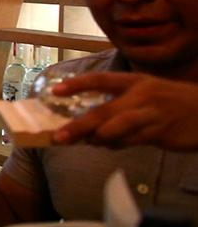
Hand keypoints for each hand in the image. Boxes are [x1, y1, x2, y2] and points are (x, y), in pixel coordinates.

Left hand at [51, 72, 197, 150]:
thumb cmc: (171, 102)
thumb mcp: (147, 93)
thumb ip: (120, 104)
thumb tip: (90, 122)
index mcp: (136, 81)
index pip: (101, 80)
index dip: (78, 84)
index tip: (55, 90)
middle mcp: (141, 96)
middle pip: (104, 111)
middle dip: (79, 125)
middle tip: (59, 136)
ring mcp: (151, 115)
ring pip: (117, 128)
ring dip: (97, 138)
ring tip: (84, 142)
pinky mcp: (161, 133)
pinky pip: (131, 141)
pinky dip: (116, 145)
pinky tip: (107, 146)